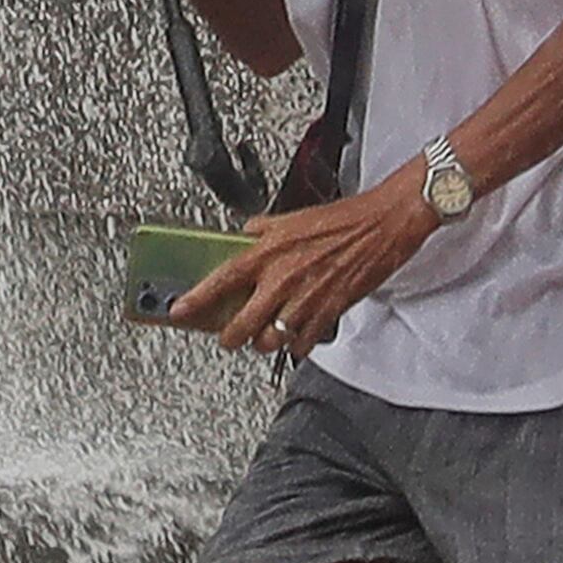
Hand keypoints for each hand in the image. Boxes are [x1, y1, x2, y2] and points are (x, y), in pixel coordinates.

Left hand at [171, 175, 437, 357]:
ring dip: (264, 342)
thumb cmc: (343, 218)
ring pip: (269, 341)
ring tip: (265, 335)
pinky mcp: (329, 312)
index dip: (195, 300)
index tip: (179, 312)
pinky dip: (295, 346)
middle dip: (230, 337)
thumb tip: (243, 236)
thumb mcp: (292, 216)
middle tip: (230, 335)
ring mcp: (305, 299)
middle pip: (241, 325)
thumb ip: (262, 231)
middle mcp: (282, 279)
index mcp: (269, 252)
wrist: (383, 224)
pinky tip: (296, 336)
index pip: (221, 280)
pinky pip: (301, 344)